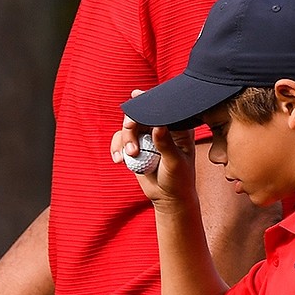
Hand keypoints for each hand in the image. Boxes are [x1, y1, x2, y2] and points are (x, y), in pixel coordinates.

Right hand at [112, 92, 197, 208]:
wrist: (168, 198)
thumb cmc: (179, 180)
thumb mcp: (175, 163)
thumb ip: (166, 144)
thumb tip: (157, 126)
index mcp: (178, 127)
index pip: (163, 109)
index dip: (148, 101)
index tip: (136, 95)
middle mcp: (161, 128)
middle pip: (140, 115)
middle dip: (131, 125)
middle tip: (129, 132)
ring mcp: (147, 137)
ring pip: (128, 127)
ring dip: (124, 140)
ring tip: (129, 156)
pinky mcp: (136, 147)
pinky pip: (120, 141)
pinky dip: (116, 148)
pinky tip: (118, 160)